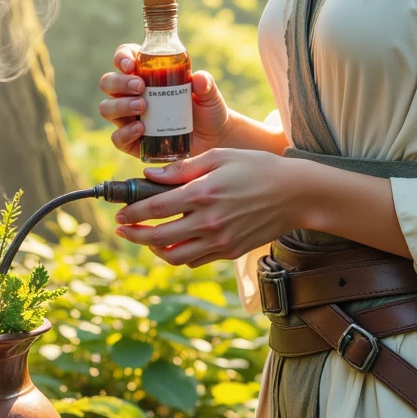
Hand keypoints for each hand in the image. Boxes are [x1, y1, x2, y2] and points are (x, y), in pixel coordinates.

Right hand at [99, 45, 229, 158]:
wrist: (213, 138)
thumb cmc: (206, 108)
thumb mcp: (209, 94)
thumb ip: (206, 84)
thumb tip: (198, 79)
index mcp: (146, 74)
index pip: (124, 57)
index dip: (122, 57)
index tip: (131, 64)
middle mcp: (131, 94)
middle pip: (109, 82)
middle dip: (120, 82)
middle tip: (141, 86)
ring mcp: (129, 118)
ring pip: (107, 108)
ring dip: (120, 105)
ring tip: (143, 106)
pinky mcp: (132, 141)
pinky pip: (117, 138)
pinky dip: (125, 133)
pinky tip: (141, 129)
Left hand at [113, 149, 304, 265]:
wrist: (295, 194)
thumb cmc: (257, 168)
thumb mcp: (220, 157)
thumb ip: (183, 168)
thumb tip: (151, 175)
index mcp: (204, 194)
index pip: (156, 208)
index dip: (132, 213)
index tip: (120, 213)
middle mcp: (209, 221)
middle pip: (158, 238)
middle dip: (134, 235)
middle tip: (122, 229)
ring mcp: (220, 240)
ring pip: (175, 257)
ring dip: (154, 250)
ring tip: (147, 239)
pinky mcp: (230, 251)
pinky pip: (196, 260)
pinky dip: (180, 254)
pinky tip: (175, 242)